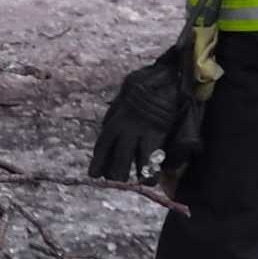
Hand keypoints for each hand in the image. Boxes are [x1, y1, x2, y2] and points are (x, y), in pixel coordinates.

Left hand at [88, 52, 186, 182]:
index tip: (94, 174)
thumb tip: (116, 128)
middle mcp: (122, 127)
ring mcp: (138, 131)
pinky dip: (151, 172)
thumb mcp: (125, 99)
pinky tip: (151, 181)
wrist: (163, 76)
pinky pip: (150, 158)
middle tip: (115, 180)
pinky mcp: (155, 133)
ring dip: (129, 173)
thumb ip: (120, 115)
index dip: (98, 161)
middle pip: (113, 155)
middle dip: (113, 171)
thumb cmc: (145, 85)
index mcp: (114, 118)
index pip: (102, 144)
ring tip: (134, 182)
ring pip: (128, 159)